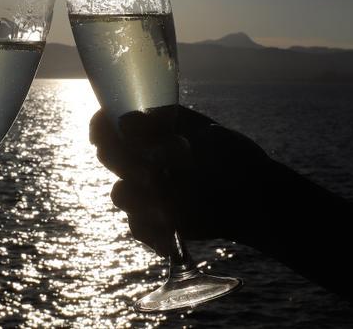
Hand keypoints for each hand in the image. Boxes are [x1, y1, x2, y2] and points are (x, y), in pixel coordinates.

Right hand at [90, 105, 274, 254]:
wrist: (251, 199)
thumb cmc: (230, 158)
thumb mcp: (203, 136)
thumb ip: (163, 130)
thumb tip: (125, 123)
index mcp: (150, 130)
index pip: (110, 124)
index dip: (101, 127)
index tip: (101, 134)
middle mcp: (141, 158)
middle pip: (108, 156)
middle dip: (124, 163)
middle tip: (152, 173)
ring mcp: (144, 190)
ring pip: (120, 194)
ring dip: (140, 199)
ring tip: (169, 204)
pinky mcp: (153, 221)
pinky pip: (137, 225)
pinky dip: (152, 229)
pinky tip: (172, 229)